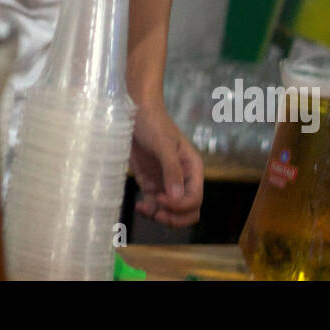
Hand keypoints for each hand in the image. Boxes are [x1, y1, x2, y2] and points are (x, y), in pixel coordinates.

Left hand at [129, 101, 203, 227]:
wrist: (134, 112)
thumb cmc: (153, 123)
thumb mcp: (163, 144)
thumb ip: (171, 169)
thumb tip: (176, 196)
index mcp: (192, 168)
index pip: (195, 198)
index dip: (180, 205)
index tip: (161, 198)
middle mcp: (182, 179)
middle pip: (188, 211)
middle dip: (174, 217)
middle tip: (157, 213)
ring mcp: (166, 183)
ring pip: (171, 212)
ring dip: (159, 216)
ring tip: (144, 208)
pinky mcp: (151, 183)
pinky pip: (154, 205)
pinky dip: (148, 210)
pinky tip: (139, 205)